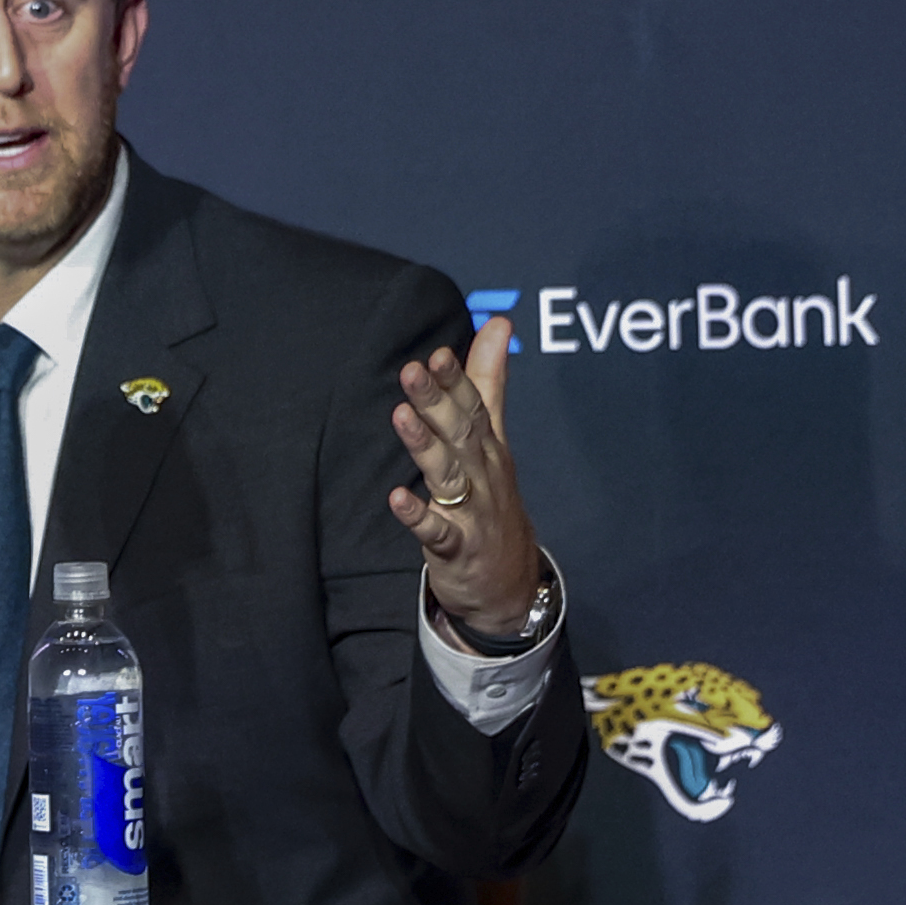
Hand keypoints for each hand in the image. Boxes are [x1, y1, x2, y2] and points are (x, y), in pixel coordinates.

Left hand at [386, 316, 542, 639]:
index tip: (437, 354)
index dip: (456, 380)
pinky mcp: (457, 547)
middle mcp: (481, 473)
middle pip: (459, 432)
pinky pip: (436, 531)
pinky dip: (417, 515)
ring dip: (425, 445)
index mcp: (486, 445)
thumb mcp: (492, 439)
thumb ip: (488, 382)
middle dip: (437, 400)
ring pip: (447, 474)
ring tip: (401, 417)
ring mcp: (471, 511)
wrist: (509, 581)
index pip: (472, 406)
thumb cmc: (490, 497)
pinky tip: (396, 497)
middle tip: (413, 370)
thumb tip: (498, 323)